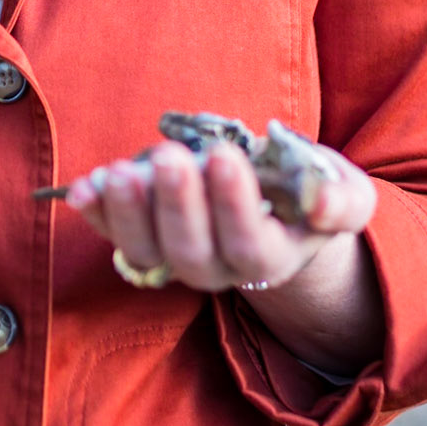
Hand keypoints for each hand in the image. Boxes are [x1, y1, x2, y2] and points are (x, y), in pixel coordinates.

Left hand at [66, 139, 374, 292]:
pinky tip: (83, 186)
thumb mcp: (344, 194)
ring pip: (145, 251)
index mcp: (271, 258)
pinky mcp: (142, 238)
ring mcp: (175, 256)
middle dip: (177, 203)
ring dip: (127, 212)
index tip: (225, 157)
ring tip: (119, 172)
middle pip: (190, 252)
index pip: (249, 246)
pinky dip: (96, 212)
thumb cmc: (309, 194)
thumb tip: (323, 207)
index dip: (234, 206)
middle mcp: (218, 268)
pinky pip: (113, 234)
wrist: (276, 208)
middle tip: (170, 157)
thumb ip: (341, 201)